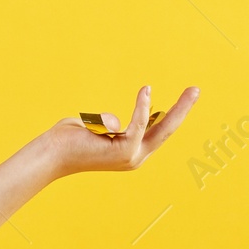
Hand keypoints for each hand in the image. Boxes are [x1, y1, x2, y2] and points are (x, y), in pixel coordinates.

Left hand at [41, 85, 199, 178]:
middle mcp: (135, 157)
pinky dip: (144, 108)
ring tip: (193, 91)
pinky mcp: (124, 151)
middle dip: (183, 110)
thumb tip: (117, 123)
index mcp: (129, 152)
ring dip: (179, 109)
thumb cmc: (68, 138)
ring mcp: (131, 157)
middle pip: (166, 130)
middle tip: (197, 90)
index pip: (156, 131)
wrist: (51, 153)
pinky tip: (147, 91)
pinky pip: (138, 124)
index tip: (183, 99)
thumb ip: (109, 123)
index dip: (170, 114)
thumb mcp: (95, 126)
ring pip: (161, 129)